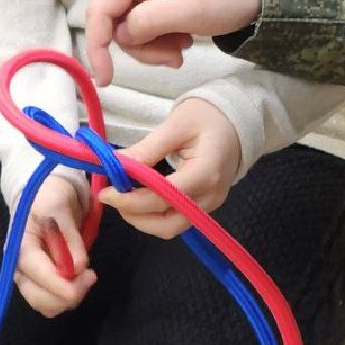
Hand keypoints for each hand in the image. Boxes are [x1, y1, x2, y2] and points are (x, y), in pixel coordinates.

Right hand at [12, 174, 96, 315]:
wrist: (45, 192)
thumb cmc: (49, 195)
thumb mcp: (60, 207)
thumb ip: (69, 237)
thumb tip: (78, 267)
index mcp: (20, 247)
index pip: (37, 274)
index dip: (61, 285)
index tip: (88, 278)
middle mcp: (20, 267)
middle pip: (39, 298)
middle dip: (67, 294)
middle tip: (91, 275)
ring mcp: (29, 276)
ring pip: (46, 304)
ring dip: (69, 297)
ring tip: (87, 275)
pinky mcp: (40, 280)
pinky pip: (52, 300)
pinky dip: (67, 295)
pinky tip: (79, 278)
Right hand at [85, 0, 262, 85]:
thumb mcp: (193, 10)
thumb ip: (149, 22)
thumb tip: (121, 35)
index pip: (102, 7)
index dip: (98, 45)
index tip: (106, 80)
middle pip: (116, 17)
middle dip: (141, 45)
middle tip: (174, 58)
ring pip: (130, 22)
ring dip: (153, 43)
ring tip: (184, 47)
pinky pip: (145, 17)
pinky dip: (161, 35)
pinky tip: (185, 38)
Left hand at [100, 98, 243, 238]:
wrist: (239, 119)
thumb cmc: (209, 116)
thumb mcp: (177, 124)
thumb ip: (147, 148)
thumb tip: (115, 165)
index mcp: (206, 173)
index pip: (164, 198)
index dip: (131, 200)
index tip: (106, 193)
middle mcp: (210, 196)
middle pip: (168, 224)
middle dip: (135, 216)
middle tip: (113, 197)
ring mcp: (210, 204)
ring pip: (171, 227)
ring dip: (143, 218)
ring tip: (124, 197)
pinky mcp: (205, 205)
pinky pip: (176, 219)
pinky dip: (154, 214)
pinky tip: (140, 197)